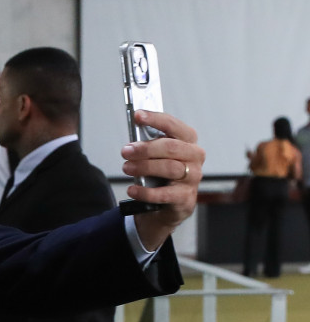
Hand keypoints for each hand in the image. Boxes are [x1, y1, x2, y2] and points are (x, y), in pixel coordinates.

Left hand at [121, 110, 205, 249]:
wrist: (165, 206)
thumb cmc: (160, 174)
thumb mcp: (155, 156)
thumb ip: (148, 144)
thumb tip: (133, 138)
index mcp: (188, 141)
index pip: (174, 126)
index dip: (155, 119)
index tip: (138, 115)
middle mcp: (194, 157)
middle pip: (171, 147)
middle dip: (145, 148)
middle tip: (126, 151)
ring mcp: (193, 178)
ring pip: (169, 168)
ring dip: (144, 167)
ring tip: (127, 168)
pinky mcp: (185, 198)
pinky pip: (165, 194)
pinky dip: (146, 192)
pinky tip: (132, 190)